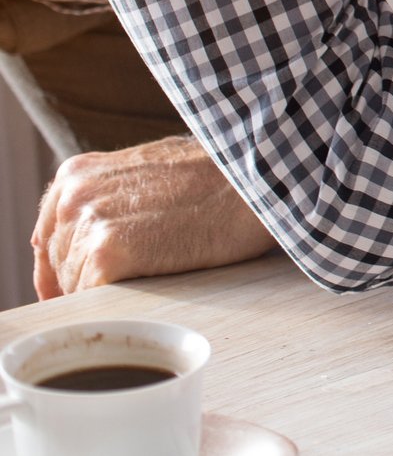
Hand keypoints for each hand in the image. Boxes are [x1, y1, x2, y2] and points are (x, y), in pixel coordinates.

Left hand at [33, 135, 277, 297]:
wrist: (259, 178)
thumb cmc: (223, 174)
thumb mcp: (151, 169)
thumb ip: (112, 197)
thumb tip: (96, 237)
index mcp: (78, 173)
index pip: (48, 239)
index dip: (63, 269)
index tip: (81, 288)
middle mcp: (74, 196)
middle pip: (60, 265)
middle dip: (89, 280)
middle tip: (137, 282)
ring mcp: (88, 224)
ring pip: (74, 287)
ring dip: (107, 294)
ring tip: (152, 280)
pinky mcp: (109, 254)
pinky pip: (92, 301)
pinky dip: (116, 306)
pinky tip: (150, 292)